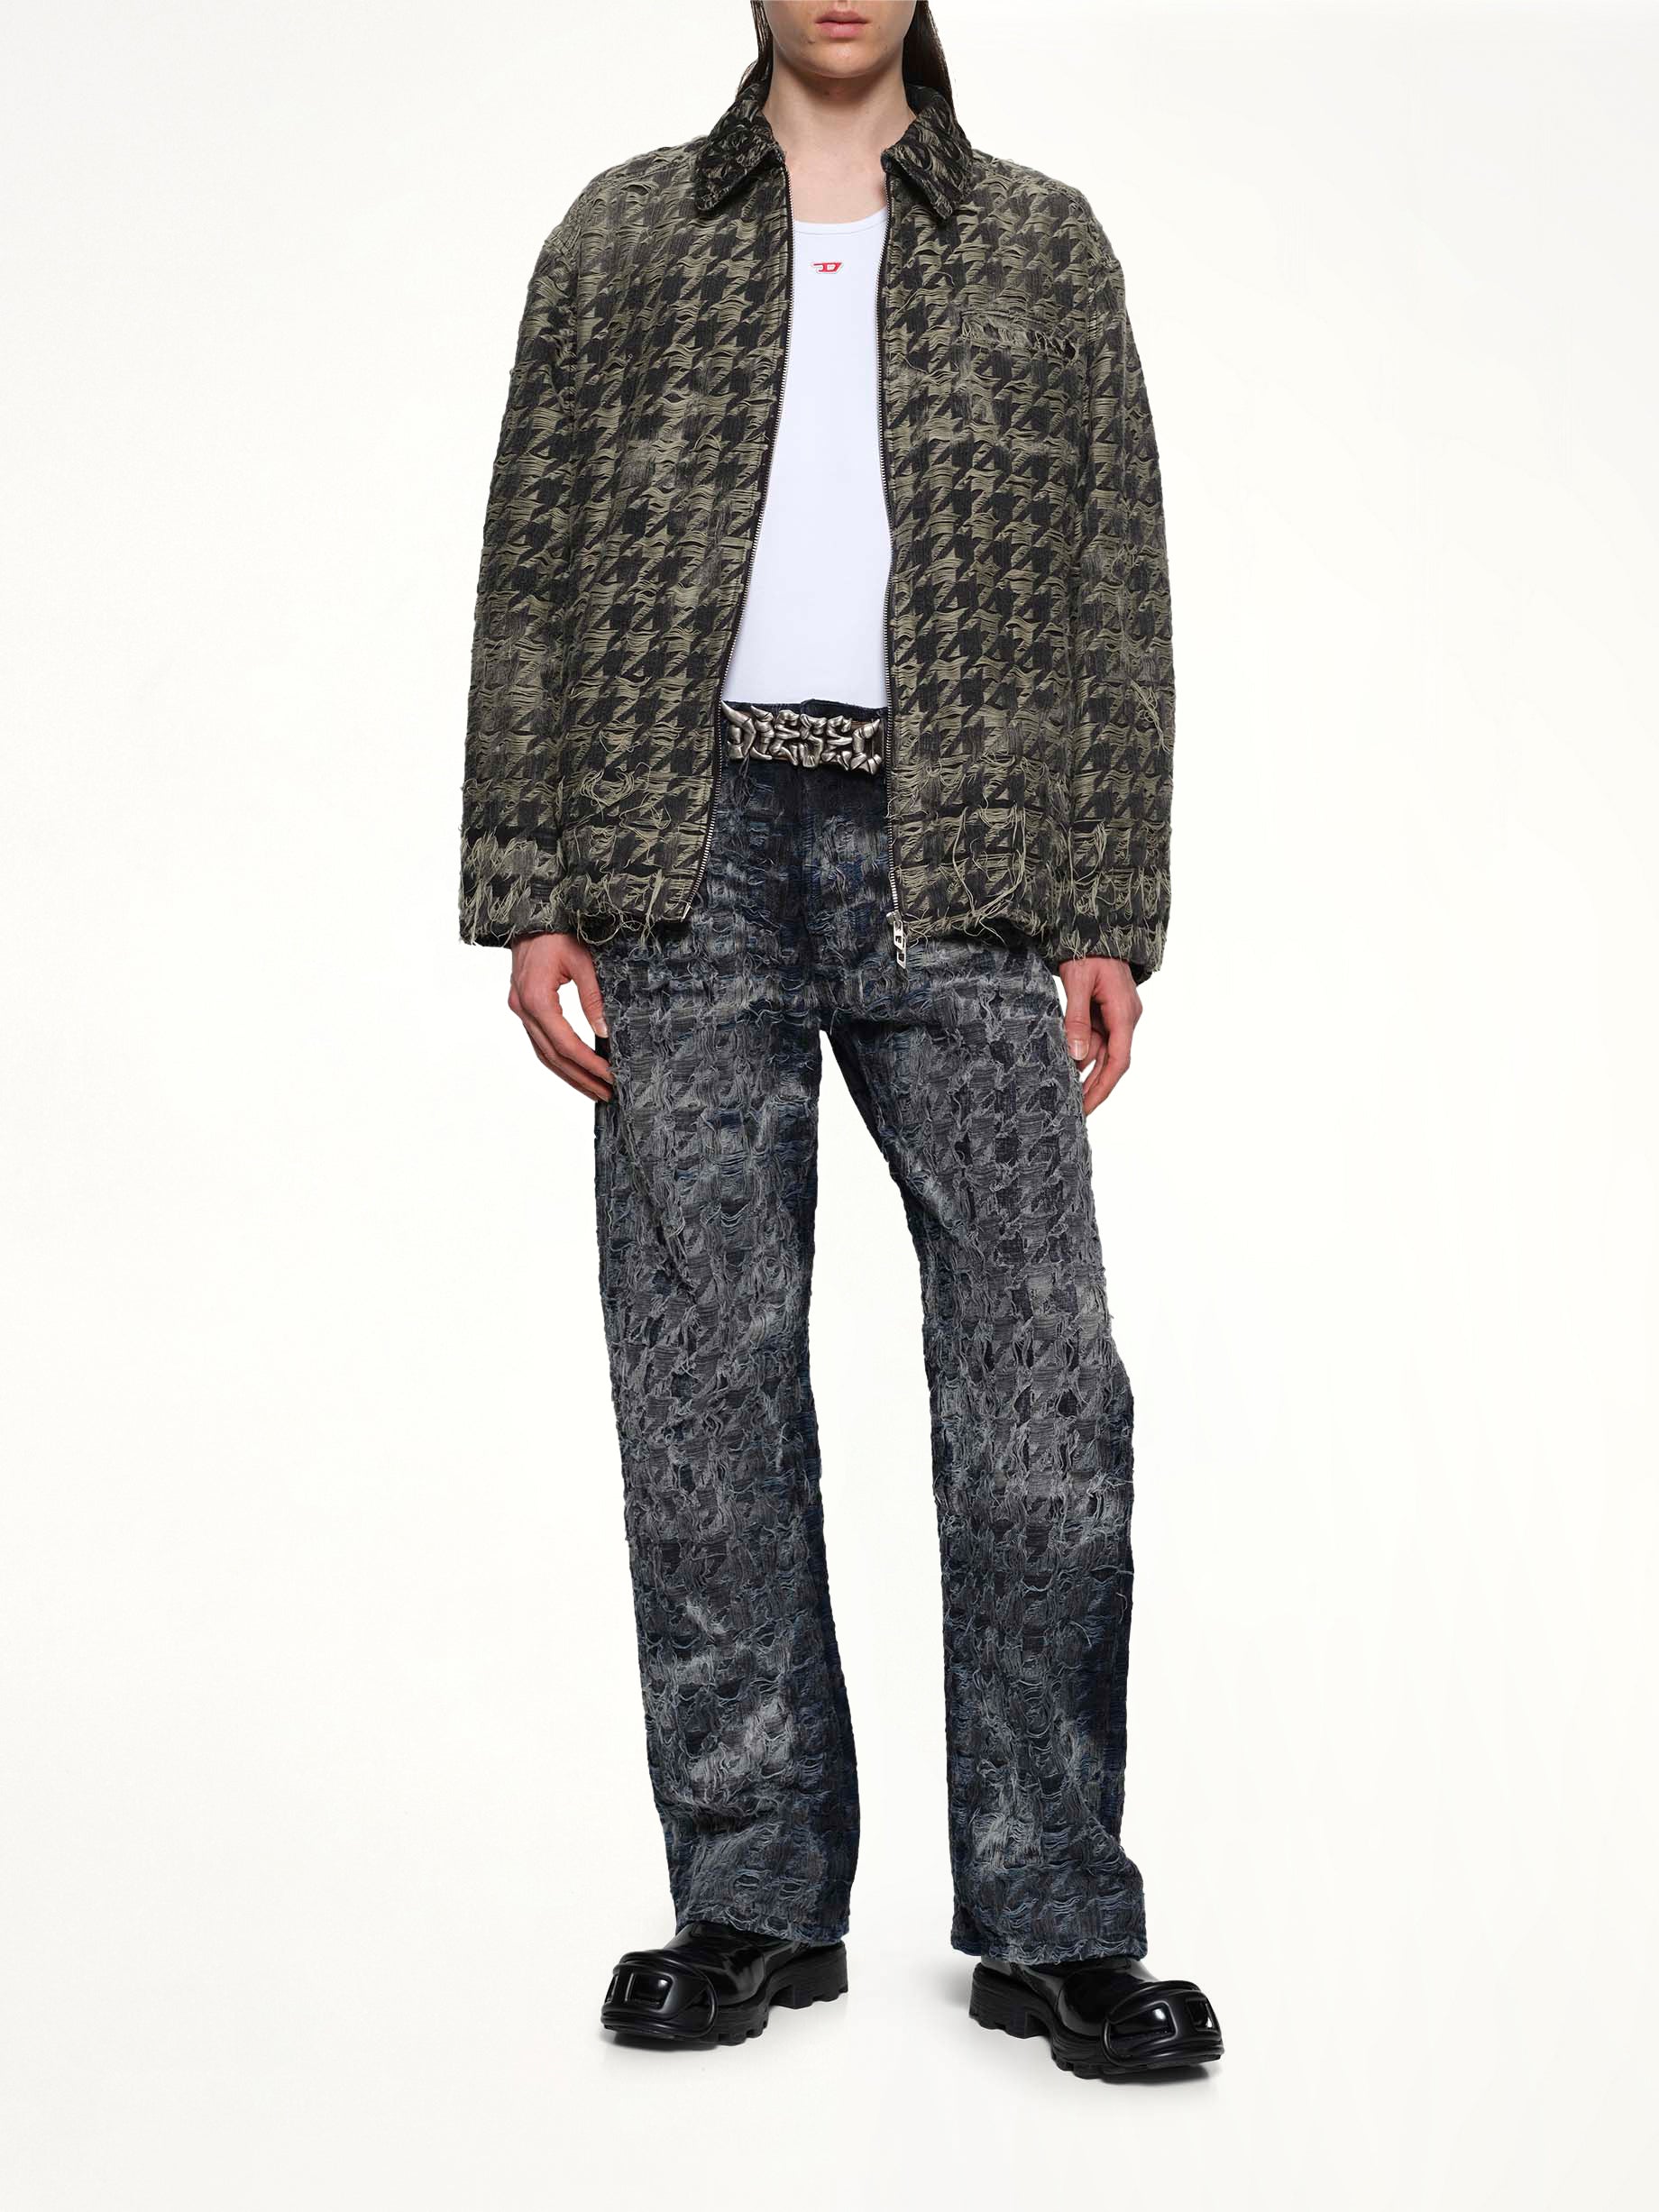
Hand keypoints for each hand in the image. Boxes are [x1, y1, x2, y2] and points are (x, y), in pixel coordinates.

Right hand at [507, 932, 612, 1101]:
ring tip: (594, 1090)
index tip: (610, 1077)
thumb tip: (605, 1032)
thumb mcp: (582, 960)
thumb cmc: (557, 931)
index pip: (565, 1044)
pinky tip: (575, 1068)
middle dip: (581, 1078)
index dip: (588, 1064)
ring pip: (543, 1053)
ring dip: (569, 1074)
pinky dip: (558, 1058)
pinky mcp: (523, 1005)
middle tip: (607, 1094)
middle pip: (552, 1056)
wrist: (530, 913)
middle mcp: (523, 1008)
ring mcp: (519, 1008)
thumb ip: (594, 997)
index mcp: (536, 998)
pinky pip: (540, 1041)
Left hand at [1059, 957, 1141, 1114]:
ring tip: (1063, 1094)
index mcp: (1124, 1014)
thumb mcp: (1078, 982)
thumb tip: (1076, 1055)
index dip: (1102, 1088)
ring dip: (1084, 1072)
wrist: (1095, 927)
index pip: (1118, 1062)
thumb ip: (1077, 1018)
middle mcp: (1125, 1018)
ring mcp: (1116, 1016)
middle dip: (1093, 1088)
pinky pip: (1094, 1039)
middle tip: (1073, 1112)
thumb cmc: (1089, 950)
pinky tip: (1065, 1067)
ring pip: (1101, 1052)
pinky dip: (1080, 1054)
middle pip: (1111, 1063)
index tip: (1086, 1108)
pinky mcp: (1106, 1012)